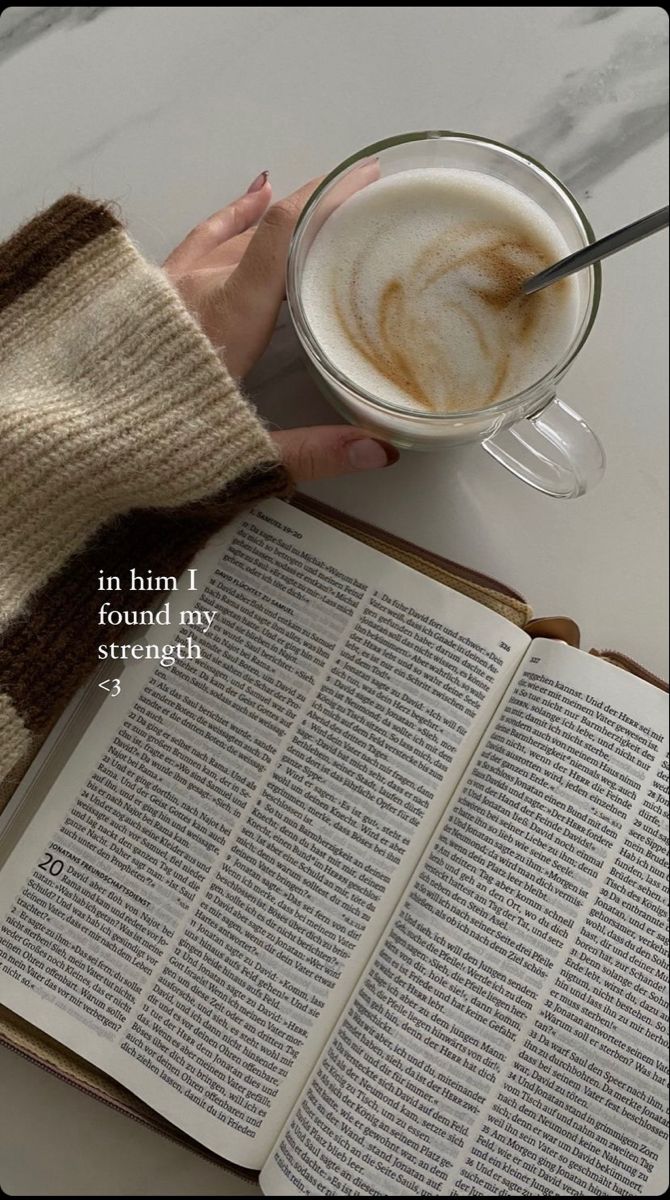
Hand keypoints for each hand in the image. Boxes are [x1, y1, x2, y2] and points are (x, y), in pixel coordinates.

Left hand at [164, 173, 397, 480]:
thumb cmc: (153, 441)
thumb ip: (313, 450)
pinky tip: (248, 195)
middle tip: (358, 203)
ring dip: (272, 219)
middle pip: (266, 233)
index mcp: (229, 314)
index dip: (328, 198)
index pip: (285, 234)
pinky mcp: (146, 290)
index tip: (366, 175)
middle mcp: (199, 285)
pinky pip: (195, 238)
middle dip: (314, 213)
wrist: (76, 439)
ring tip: (305, 198)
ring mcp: (170, 283)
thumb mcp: (242, 453)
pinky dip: (226, 216)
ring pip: (231, 236)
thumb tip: (379, 452)